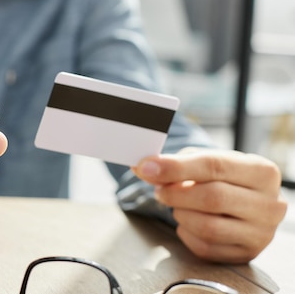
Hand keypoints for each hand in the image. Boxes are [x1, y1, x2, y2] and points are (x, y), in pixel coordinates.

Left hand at [133, 148, 287, 263]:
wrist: (244, 200)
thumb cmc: (223, 177)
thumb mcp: (207, 160)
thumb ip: (178, 162)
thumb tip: (144, 167)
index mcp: (262, 172)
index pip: (214, 166)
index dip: (175, 167)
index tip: (146, 167)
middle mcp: (269, 204)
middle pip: (212, 198)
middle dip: (175, 193)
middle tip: (158, 190)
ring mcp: (260, 233)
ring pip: (208, 227)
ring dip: (181, 214)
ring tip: (177, 204)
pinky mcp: (245, 254)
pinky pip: (205, 247)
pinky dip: (186, 233)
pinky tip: (188, 221)